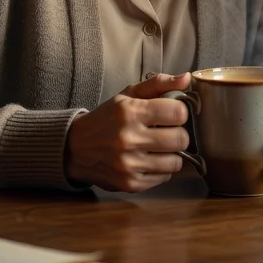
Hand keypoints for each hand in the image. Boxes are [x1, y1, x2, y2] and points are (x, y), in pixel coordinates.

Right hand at [64, 72, 192, 191]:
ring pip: (176, 161)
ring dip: (172, 153)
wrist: (75, 148)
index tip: (172, 113)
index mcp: (130, 112)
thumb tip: (187, 78)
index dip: (180, 111)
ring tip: (160, 147)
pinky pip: (164, 177)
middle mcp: (129, 139)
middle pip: (180, 139)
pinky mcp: (130, 184)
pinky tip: (149, 160)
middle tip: (168, 131)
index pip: (178, 113)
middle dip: (178, 133)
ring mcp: (129, 165)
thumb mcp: (128, 94)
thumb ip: (159, 83)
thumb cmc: (108, 117)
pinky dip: (161, 169)